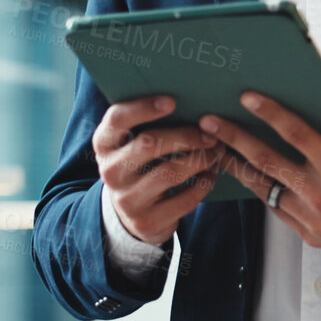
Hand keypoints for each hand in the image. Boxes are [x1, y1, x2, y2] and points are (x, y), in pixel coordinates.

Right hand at [93, 95, 234, 244]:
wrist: (130, 214)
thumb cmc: (139, 165)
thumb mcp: (130, 145)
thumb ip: (147, 123)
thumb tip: (189, 99)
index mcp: (104, 144)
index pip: (117, 119)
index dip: (144, 108)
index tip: (172, 101)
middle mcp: (110, 171)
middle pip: (149, 143)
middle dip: (185, 135)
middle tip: (210, 133)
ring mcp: (127, 199)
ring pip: (170, 171)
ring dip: (199, 159)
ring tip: (216, 150)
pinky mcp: (147, 220)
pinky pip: (184, 199)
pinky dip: (204, 183)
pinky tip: (211, 172)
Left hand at [200, 73, 320, 264]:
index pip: (295, 133)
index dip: (269, 112)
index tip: (247, 97)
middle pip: (266, 161)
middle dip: (233, 139)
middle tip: (209, 123)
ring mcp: (313, 219)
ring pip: (264, 189)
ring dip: (238, 167)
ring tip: (216, 149)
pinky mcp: (311, 235)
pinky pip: (277, 210)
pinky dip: (261, 191)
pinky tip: (249, 177)